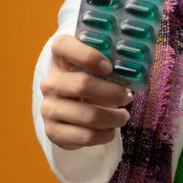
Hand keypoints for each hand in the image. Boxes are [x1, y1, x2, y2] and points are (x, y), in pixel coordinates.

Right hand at [39, 34, 132, 149]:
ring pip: (88, 115)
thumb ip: (111, 62)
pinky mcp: (53, 131)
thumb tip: (134, 72)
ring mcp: (48, 107)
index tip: (110, 66)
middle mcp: (50, 81)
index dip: (88, 55)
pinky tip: (111, 129)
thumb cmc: (92, 79)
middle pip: (83, 84)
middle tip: (127, 96)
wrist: (70, 105)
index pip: (64, 46)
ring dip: (113, 117)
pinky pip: (85, 136)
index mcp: (59, 57)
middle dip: (113, 92)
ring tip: (123, 116)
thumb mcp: (98, 66)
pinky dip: (104, 135)